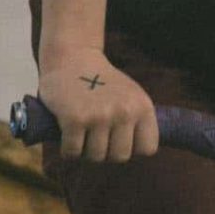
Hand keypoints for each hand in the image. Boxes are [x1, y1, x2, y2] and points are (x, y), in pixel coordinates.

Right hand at [39, 47, 159, 163]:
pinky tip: (66, 133)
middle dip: (106, 151)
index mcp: (143, 107)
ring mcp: (100, 116)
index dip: (132, 148)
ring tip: (81, 131)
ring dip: (85, 150)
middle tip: (96, 134)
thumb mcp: (131, 95)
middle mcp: (125, 111)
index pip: (147, 149)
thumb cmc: (102, 82)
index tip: (119, 137)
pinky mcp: (74, 119)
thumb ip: (138, 121)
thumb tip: (142, 152)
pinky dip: (67, 149)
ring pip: (96, 157)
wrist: (72, 57)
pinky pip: (73, 152)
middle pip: (120, 157)